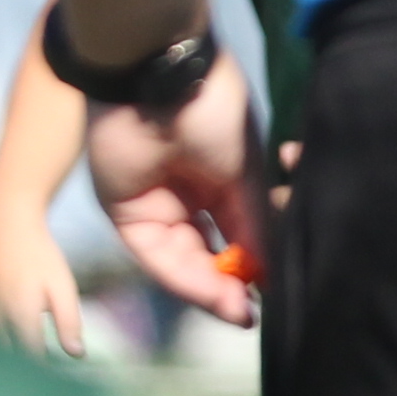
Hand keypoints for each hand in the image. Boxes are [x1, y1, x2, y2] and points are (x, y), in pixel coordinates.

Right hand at [0, 199, 89, 360]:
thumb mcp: (62, 288)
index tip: (61, 367)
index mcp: (21, 318)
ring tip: (28, 343)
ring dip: (11, 343)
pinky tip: (9, 322)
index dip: (48, 363)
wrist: (2, 224)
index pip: (34, 354)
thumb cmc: (39, 254)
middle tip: (47, 355)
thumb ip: (68, 323)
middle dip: (28, 356)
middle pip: (13, 349)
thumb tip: (77, 355)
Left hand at [81, 49, 262, 326]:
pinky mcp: (123, 211)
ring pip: (182, 260)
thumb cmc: (209, 110)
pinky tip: (212, 295)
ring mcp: (154, 205)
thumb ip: (251, 220)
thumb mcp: (244, 170)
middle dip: (228, 287)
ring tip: (236, 312)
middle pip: (207, 253)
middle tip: (249, 315)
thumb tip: (267, 267)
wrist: (157, 80)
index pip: (238, 234)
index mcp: (221, 179)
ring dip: (208, 290)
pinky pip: (154, 254)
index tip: (273, 294)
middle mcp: (188, 196)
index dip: (254, 266)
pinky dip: (182, 277)